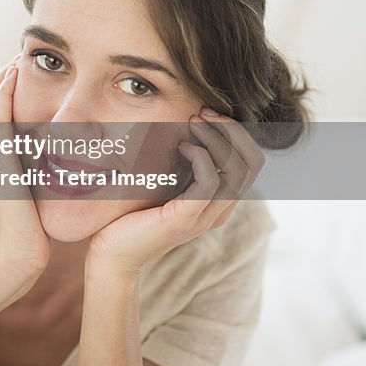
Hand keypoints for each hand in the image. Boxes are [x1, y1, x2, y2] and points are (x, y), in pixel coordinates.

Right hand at [0, 59, 49, 295]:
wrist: (18, 255)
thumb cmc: (30, 232)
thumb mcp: (31, 195)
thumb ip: (34, 175)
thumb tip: (53, 163)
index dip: (3, 93)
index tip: (20, 73)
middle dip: (0, 79)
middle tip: (18, 57)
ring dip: (0, 79)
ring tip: (16, 58)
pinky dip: (1, 93)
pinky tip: (12, 76)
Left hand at [86, 110, 264, 276]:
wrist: (114, 252)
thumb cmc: (136, 212)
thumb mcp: (167, 182)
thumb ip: (184, 164)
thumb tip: (190, 124)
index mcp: (220, 201)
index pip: (252, 160)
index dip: (237, 131)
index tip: (208, 113)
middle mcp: (219, 210)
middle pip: (252, 162)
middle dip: (232, 129)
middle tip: (203, 113)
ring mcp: (205, 217)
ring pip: (236, 170)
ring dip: (217, 138)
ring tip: (193, 123)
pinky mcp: (185, 220)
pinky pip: (209, 182)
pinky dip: (201, 157)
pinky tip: (182, 147)